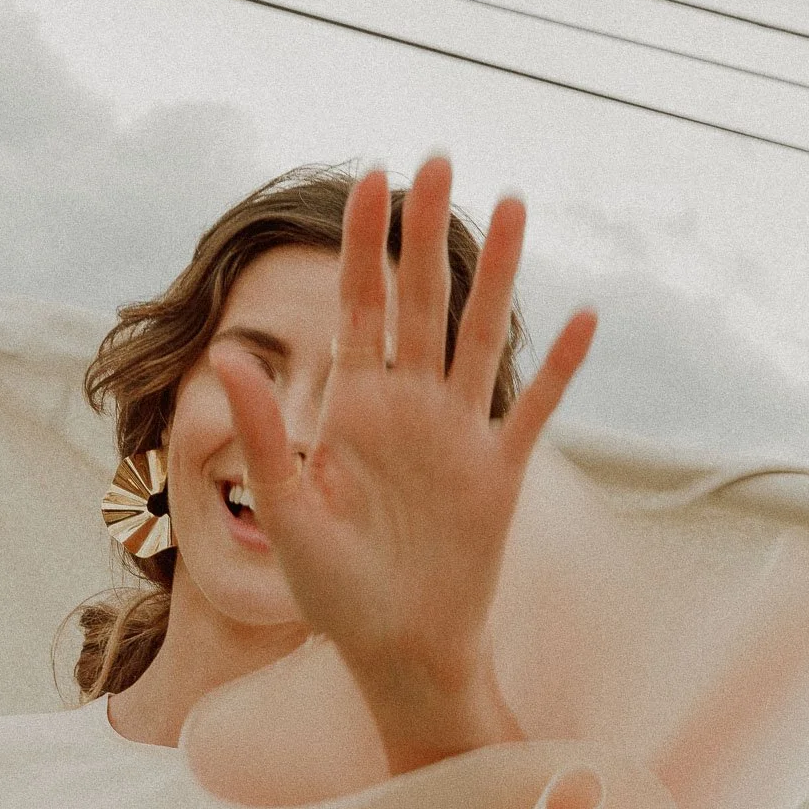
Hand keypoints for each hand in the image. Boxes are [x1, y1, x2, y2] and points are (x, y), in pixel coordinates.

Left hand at [209, 156, 595, 770]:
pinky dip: (560, 368)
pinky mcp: (500, 472)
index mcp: (352, 408)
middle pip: (422, 301)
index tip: (370, 176)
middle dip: (425, 233)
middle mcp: (408, 407)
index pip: (359, 305)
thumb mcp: (287, 510)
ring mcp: (458, 435)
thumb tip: (227, 356)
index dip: (364, 243)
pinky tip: (582, 317)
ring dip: (496, 274)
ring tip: (512, 203)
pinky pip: (535, 410)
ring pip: (481, 336)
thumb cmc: (334, 592)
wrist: (397, 650)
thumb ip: (262, 434)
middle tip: (436, 159)